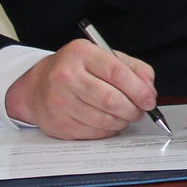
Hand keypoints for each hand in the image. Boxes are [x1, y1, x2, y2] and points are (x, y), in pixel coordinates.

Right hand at [4, 39, 157, 138]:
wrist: (36, 86)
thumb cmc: (78, 70)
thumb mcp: (105, 58)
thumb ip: (134, 69)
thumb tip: (149, 91)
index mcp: (80, 54)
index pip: (117, 72)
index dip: (139, 89)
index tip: (150, 100)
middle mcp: (66, 76)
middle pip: (110, 100)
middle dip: (133, 109)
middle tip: (140, 111)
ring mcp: (59, 101)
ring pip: (103, 119)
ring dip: (122, 121)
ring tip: (126, 116)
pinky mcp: (58, 123)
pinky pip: (93, 132)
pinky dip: (108, 130)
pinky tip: (110, 123)